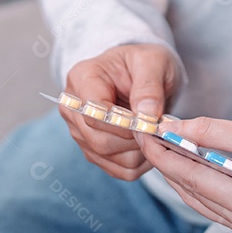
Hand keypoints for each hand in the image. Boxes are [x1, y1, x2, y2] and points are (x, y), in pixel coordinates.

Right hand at [62, 43, 179, 180]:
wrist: (141, 72)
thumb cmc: (144, 63)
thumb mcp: (153, 62)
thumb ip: (149, 88)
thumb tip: (145, 117)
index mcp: (82, 78)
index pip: (94, 113)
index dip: (125, 123)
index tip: (151, 121)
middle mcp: (73, 107)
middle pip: (99, 139)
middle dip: (134, 139)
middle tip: (158, 128)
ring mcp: (79, 131)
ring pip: (108, 157)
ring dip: (138, 152)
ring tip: (154, 133)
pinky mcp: (92, 150)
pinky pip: (116, 169)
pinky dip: (138, 163)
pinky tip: (148, 144)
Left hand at [141, 116, 231, 232]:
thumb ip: (215, 132)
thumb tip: (175, 128)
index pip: (192, 178)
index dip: (163, 154)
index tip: (143, 133)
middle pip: (192, 191)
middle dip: (167, 161)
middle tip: (146, 133)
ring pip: (200, 198)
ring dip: (180, 170)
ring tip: (160, 142)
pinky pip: (215, 201)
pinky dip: (200, 180)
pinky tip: (187, 158)